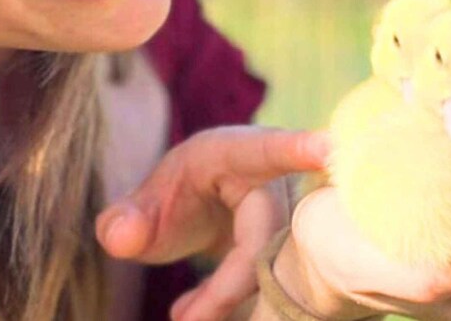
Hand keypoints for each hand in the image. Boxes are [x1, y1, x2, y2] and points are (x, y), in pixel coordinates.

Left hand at [95, 126, 327, 320]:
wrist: (210, 210)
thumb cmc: (181, 197)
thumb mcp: (145, 205)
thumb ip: (126, 219)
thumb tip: (119, 238)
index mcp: (236, 153)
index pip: (268, 151)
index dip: (298, 148)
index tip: (331, 146)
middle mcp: (278, 181)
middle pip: (269, 236)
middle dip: (229, 286)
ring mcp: (298, 217)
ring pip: (283, 269)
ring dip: (234, 303)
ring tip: (184, 314)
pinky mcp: (303, 250)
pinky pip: (285, 286)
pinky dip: (243, 309)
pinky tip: (198, 310)